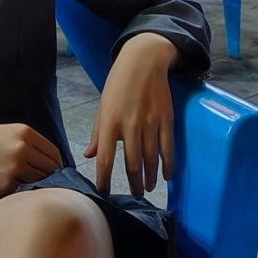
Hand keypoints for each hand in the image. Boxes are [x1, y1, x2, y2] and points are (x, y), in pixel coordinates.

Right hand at [0, 123, 63, 196]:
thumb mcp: (8, 133)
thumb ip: (30, 144)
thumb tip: (51, 165)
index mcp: (25, 133)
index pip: (54, 154)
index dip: (56, 165)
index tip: (55, 172)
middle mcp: (23, 149)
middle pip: (50, 169)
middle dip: (48, 176)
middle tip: (42, 181)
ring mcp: (15, 168)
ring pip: (39, 181)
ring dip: (35, 184)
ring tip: (23, 182)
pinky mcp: (6, 185)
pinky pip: (22, 191)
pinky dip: (20, 191)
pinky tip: (9, 185)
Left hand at [83, 33, 178, 198]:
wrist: (144, 60)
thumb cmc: (118, 85)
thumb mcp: (102, 107)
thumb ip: (98, 134)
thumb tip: (89, 156)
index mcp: (110, 122)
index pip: (105, 159)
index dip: (104, 179)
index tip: (104, 192)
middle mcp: (130, 124)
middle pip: (132, 163)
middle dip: (132, 184)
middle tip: (133, 196)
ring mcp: (150, 122)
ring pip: (150, 158)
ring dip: (149, 178)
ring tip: (146, 189)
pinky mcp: (166, 119)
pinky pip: (167, 147)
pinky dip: (167, 164)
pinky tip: (165, 176)